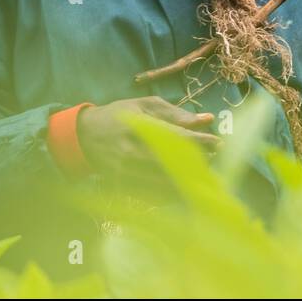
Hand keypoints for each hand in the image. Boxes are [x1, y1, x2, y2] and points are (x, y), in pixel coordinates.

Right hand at [76, 96, 220, 193]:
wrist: (83, 136)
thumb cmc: (119, 116)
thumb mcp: (144, 105)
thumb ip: (175, 113)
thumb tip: (206, 119)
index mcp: (138, 125)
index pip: (175, 136)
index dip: (199, 141)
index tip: (218, 143)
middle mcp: (131, 150)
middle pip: (172, 161)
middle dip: (196, 163)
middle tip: (213, 162)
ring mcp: (125, 171)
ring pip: (163, 182)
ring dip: (186, 181)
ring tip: (203, 177)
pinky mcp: (121, 185)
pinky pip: (150, 194)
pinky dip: (169, 194)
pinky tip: (183, 190)